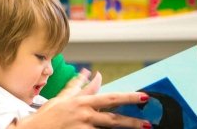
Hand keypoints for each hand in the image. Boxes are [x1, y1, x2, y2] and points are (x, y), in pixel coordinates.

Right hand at [12, 69, 150, 128]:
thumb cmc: (48, 116)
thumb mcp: (63, 98)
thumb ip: (79, 87)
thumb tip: (90, 73)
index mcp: (82, 103)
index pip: (110, 99)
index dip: (128, 97)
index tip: (143, 96)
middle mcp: (83, 116)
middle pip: (113, 119)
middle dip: (132, 122)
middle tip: (148, 123)